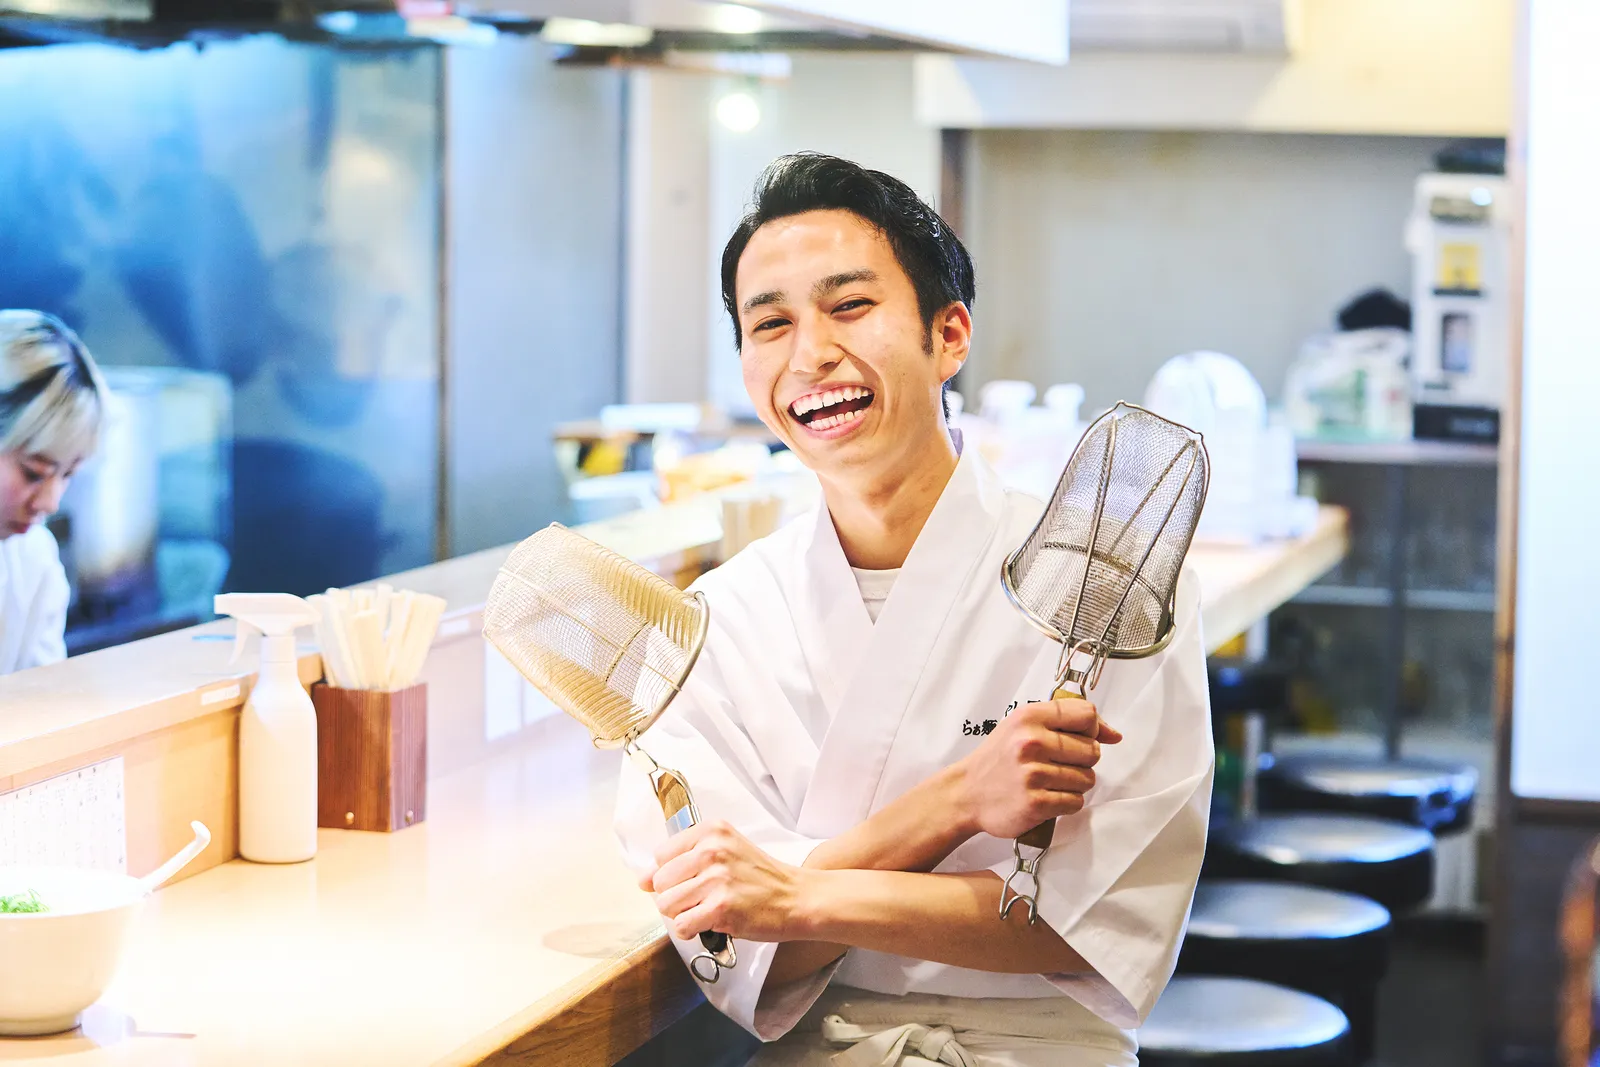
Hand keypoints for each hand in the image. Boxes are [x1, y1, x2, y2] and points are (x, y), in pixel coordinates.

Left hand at [643, 820, 809, 942]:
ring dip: (684, 914)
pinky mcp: (721, 907)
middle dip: (676, 897)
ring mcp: (716, 879)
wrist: (796, 897)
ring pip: (666, 905)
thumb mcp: (725, 852)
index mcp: (711, 831)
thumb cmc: (762, 878)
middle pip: (660, 882)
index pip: (661, 856)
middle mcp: (712, 850)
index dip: (672, 875)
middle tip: (703, 899)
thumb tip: (642, 880)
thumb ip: (683, 860)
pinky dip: (693, 930)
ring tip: (708, 910)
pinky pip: (681, 926)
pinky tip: (713, 922)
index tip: (693, 881)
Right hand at [950, 697, 1121, 839]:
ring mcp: (1033, 774)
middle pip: (1092, 750)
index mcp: (1029, 717)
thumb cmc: (998, 759)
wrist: (966, 794)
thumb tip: (1113, 734)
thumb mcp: (1022, 727)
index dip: (1093, 728)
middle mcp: (1031, 742)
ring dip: (1075, 784)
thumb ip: (1065, 722)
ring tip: (1050, 782)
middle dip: (1083, 760)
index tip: (1085, 738)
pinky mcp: (1036, 803)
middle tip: (1059, 764)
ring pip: (1087, 779)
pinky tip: (1047, 796)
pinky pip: (1075, 802)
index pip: (1086, 715)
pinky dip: (1066, 802)